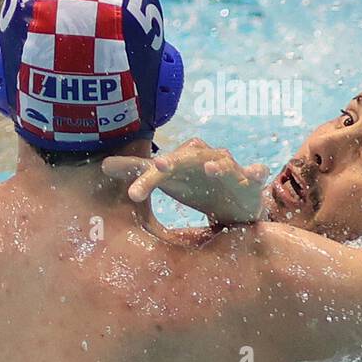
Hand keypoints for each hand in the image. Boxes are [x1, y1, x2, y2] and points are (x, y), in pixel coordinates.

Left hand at [102, 138, 268, 226]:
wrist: (233, 204)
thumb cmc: (196, 187)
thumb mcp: (167, 181)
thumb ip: (138, 172)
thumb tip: (102, 165)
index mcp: (182, 162)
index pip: (161, 167)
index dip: (147, 176)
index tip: (132, 192)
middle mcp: (204, 160)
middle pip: (189, 158)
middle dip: (177, 161)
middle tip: (161, 167)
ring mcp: (229, 169)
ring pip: (223, 162)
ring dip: (218, 164)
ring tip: (211, 169)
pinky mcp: (249, 182)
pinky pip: (255, 174)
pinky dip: (257, 171)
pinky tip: (259, 171)